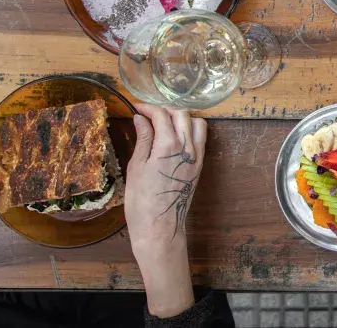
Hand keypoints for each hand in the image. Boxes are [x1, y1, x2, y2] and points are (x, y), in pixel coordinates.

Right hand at [125, 103, 206, 317]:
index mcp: (170, 146)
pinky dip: (190, 130)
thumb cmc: (142, 202)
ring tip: (162, 123)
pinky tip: (174, 137)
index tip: (135, 108)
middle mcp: (188, 148)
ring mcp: (197, 157)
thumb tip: (140, 119)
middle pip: (182, 115)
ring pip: (197, 124)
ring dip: (181, 118)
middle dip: (165, 110)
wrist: (160, 229)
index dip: (148, 108)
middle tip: (147, 115)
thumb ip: (143, 140)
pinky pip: (200, 139)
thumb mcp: (136, 168)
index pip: (162, 115)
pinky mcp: (200, 166)